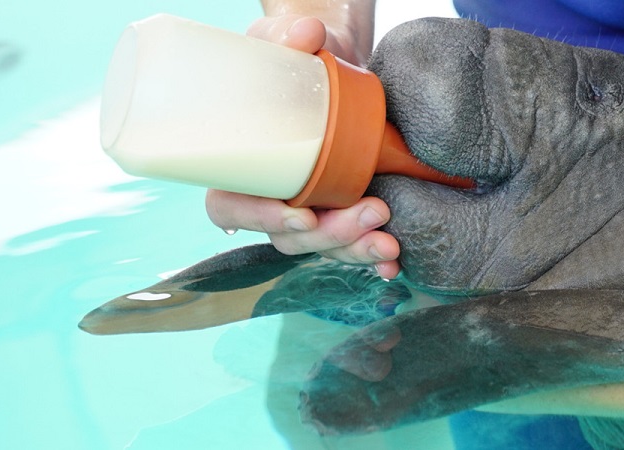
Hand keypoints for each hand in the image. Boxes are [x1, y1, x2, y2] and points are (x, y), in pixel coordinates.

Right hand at [205, 13, 399, 279]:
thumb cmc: (289, 57)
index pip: (230, 207)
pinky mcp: (334, 211)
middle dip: (331, 235)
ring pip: (321, 246)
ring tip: (390, 244)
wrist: (328, 65)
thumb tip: (307, 33)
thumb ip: (288, 38)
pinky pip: (347, 245)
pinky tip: (393, 264)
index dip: (260, 219)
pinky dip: (370, 260)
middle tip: (374, 213)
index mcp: (237, 164)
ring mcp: (303, 208)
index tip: (301, 216)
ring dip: (355, 250)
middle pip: (287, 236)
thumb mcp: (281, 42)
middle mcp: (268, 195)